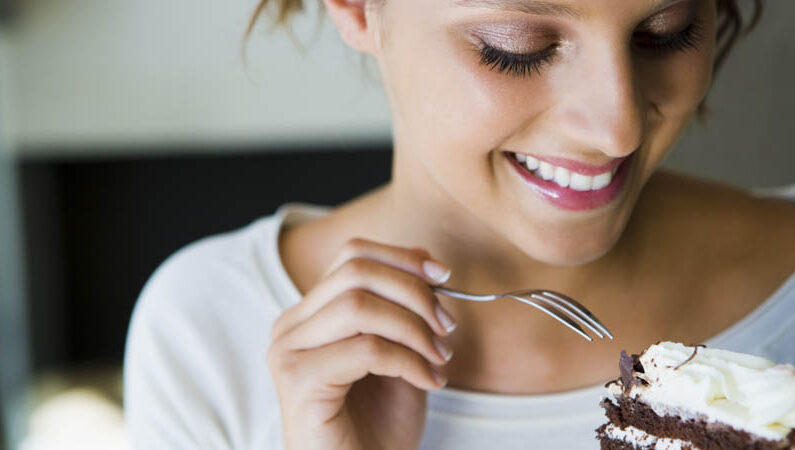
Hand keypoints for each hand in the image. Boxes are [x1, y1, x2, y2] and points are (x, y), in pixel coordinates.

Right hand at [267, 238, 456, 449]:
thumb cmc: (377, 425)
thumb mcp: (400, 352)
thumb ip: (402, 307)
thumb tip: (426, 258)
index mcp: (309, 314)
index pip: (352, 256)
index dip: (402, 258)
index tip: (444, 274)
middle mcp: (290, 327)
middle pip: (356, 272)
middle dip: (414, 293)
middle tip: (446, 327)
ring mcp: (288, 352)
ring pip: (358, 306)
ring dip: (413, 328)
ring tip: (438, 357)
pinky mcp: (298, 380)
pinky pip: (365, 348)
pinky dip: (408, 360)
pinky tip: (428, 381)